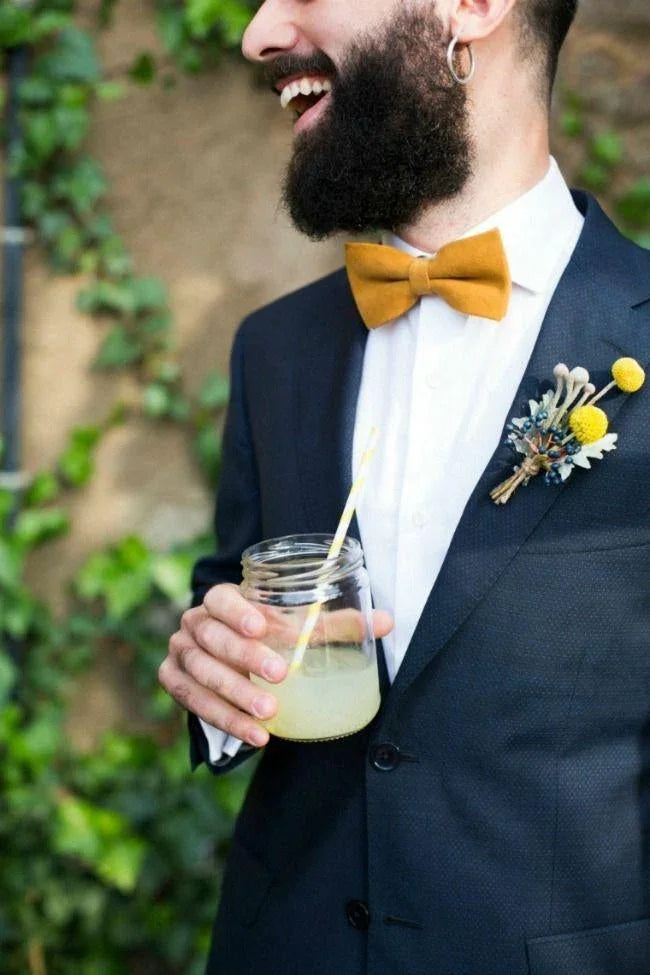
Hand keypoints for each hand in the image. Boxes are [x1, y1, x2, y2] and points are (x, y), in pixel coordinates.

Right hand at [159, 582, 392, 748]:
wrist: (229, 659)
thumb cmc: (269, 636)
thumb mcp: (298, 628)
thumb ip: (336, 625)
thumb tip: (386, 621)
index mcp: (221, 600)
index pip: (221, 598)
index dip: (238, 611)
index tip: (263, 627)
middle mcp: (194, 623)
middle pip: (211, 637)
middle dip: (244, 658)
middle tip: (279, 676)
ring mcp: (180, 653)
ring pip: (200, 673)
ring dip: (234, 697)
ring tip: (269, 716)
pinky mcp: (173, 681)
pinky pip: (192, 701)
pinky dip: (222, 719)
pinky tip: (254, 736)